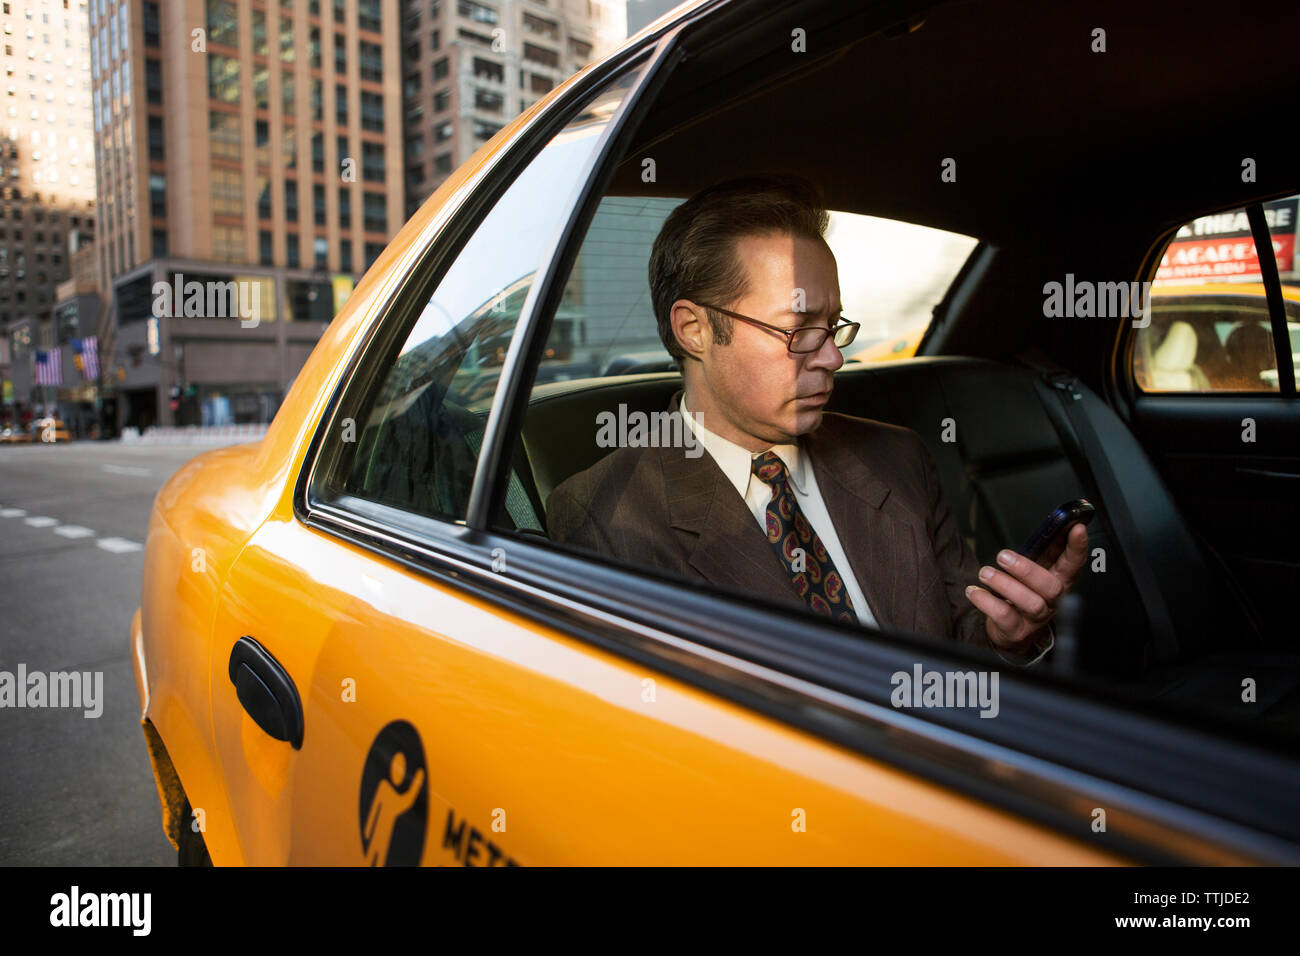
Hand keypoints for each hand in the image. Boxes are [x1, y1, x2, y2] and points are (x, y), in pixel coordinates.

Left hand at [964, 523, 1087, 653]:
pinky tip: (974, 591)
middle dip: (1027, 570)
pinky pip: (1004, 616)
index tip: (1077, 528)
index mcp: (1060, 581)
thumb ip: (1042, 552)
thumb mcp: (1034, 571)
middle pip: (1051, 587)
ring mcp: (1035, 618)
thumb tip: (1049, 527)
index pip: (1074, 563)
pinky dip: (987, 602)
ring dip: (1005, 585)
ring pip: (1030, 602)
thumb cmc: (1023, 592)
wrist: (1009, 630)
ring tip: (985, 573)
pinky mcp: (1016, 630)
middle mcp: (1052, 601)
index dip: (1078, 547)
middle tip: (1003, 556)